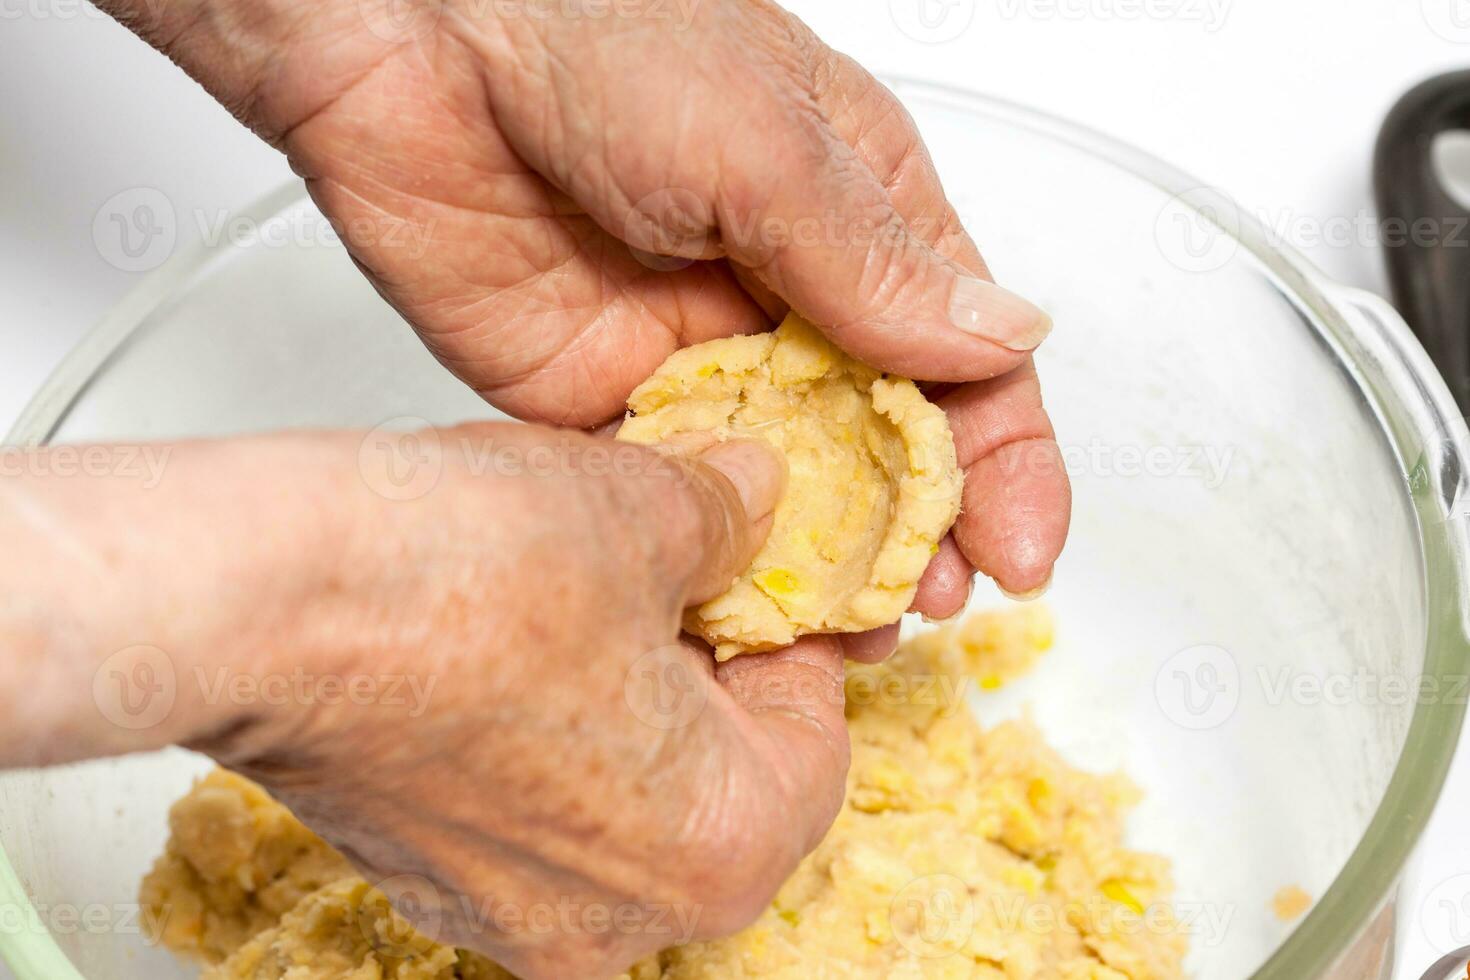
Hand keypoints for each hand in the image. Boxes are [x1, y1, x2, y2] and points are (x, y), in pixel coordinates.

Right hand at [0, 429, 846, 978]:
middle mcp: (616, 917)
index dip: (799, 630)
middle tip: (687, 570)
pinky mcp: (424, 877)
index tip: (772, 572)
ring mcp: (509, 911)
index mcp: (716, 848)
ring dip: (627, 695)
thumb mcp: (647, 508)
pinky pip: (531, 805)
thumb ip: (733, 516)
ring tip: (592, 592)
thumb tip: (756, 501)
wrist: (257, 603)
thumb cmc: (451, 578)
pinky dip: (546, 730)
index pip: (816, 736)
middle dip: (711, 665)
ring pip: (624, 793)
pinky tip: (511, 640)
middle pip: (721, 775)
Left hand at [105, 0, 1071, 635]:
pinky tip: (734, 609)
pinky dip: (707, 555)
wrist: (410, 31)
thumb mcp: (767, 144)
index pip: (963, 358)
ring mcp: (690, 357)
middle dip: (915, 531)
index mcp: (856, 220)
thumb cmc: (601, 30)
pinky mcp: (595, 401)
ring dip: (817, 562)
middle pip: (879, 443)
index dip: (1002, 461)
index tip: (1020, 552)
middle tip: (923, 604)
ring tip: (843, 631)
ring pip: (781, 486)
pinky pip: (671, 496)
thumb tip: (1002, 342)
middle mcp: (784, 297)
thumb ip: (872, 268)